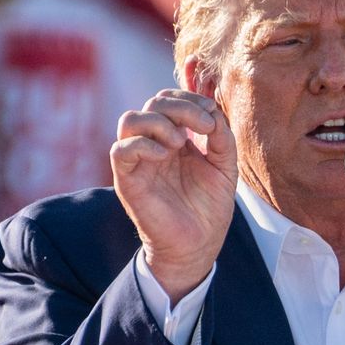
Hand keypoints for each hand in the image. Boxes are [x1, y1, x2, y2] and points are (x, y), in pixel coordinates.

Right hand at [111, 90, 236, 299]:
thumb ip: (222, 137)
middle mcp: (153, 144)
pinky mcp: (127, 179)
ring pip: (130, 119)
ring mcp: (138, 160)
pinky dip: (143, 144)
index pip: (169, 99)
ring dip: (160, 122)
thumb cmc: (209, 209)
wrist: (198, 246)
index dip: (190, 97)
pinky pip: (120, 149)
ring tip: (182, 143)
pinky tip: (166, 155)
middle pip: (153, 103)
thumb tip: (214, 111)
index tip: (212, 114)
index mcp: (174, 137)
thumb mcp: (224, 167)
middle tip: (204, 127)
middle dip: (182, 107)